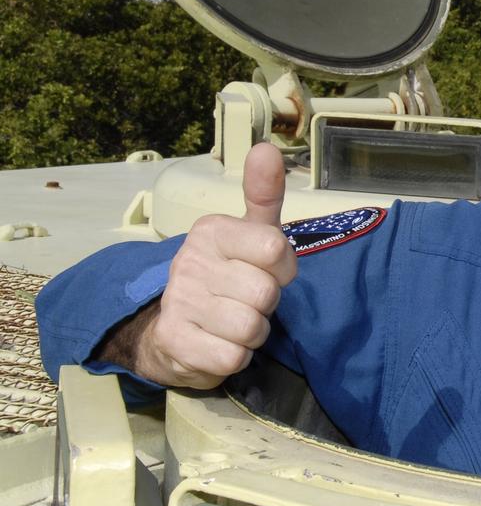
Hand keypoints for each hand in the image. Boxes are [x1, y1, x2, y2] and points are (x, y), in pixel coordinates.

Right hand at [127, 143, 296, 387]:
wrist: (173, 328)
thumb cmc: (227, 275)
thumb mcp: (249, 232)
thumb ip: (263, 195)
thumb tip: (266, 148)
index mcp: (211, 231)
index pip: (275, 247)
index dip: (282, 267)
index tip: (267, 268)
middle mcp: (189, 262)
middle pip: (266, 293)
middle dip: (266, 304)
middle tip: (247, 299)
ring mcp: (178, 303)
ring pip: (251, 327)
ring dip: (253, 332)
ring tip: (233, 322)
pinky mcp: (174, 343)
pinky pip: (233, 357)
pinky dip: (235, 356)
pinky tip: (219, 343)